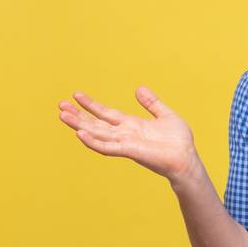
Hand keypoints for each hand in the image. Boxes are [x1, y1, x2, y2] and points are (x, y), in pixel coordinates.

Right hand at [58, 86, 200, 181]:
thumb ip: (152, 103)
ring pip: (97, 133)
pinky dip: (93, 142)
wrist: (186, 158)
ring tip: (62, 115)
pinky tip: (80, 134)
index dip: (92, 105)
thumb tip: (139, 88)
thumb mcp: (165, 115)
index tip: (76, 95)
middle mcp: (124, 134)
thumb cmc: (178, 141)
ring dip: (79, 125)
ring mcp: (125, 143)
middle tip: (60, 105)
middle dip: (78, 115)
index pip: (106, 113)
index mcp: (131, 125)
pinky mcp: (129, 151)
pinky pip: (107, 147)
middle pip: (96, 123)